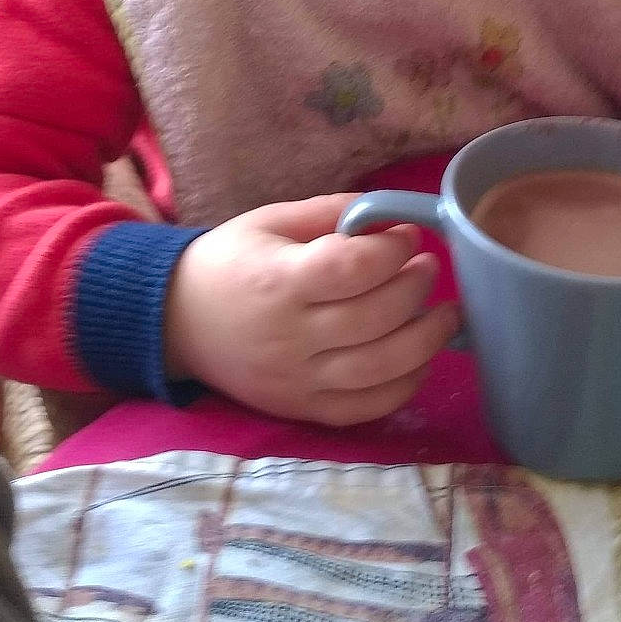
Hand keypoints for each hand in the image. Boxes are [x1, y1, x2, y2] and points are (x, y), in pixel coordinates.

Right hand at [163, 194, 459, 425]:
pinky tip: (420, 359)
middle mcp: (290, 336)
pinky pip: (365, 408)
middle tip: (428, 269)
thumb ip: (331, 212)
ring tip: (444, 314)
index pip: (352, 269)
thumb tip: (392, 216)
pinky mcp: (302, 409)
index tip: (409, 237)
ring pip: (380, 369)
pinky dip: (404, 386)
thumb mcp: (271, 221)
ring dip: (425, 340)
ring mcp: (297, 379)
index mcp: (279, 281)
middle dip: (416, 289)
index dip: (392, 250)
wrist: (176, 322)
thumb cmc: (229, 262)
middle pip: (375, 318)